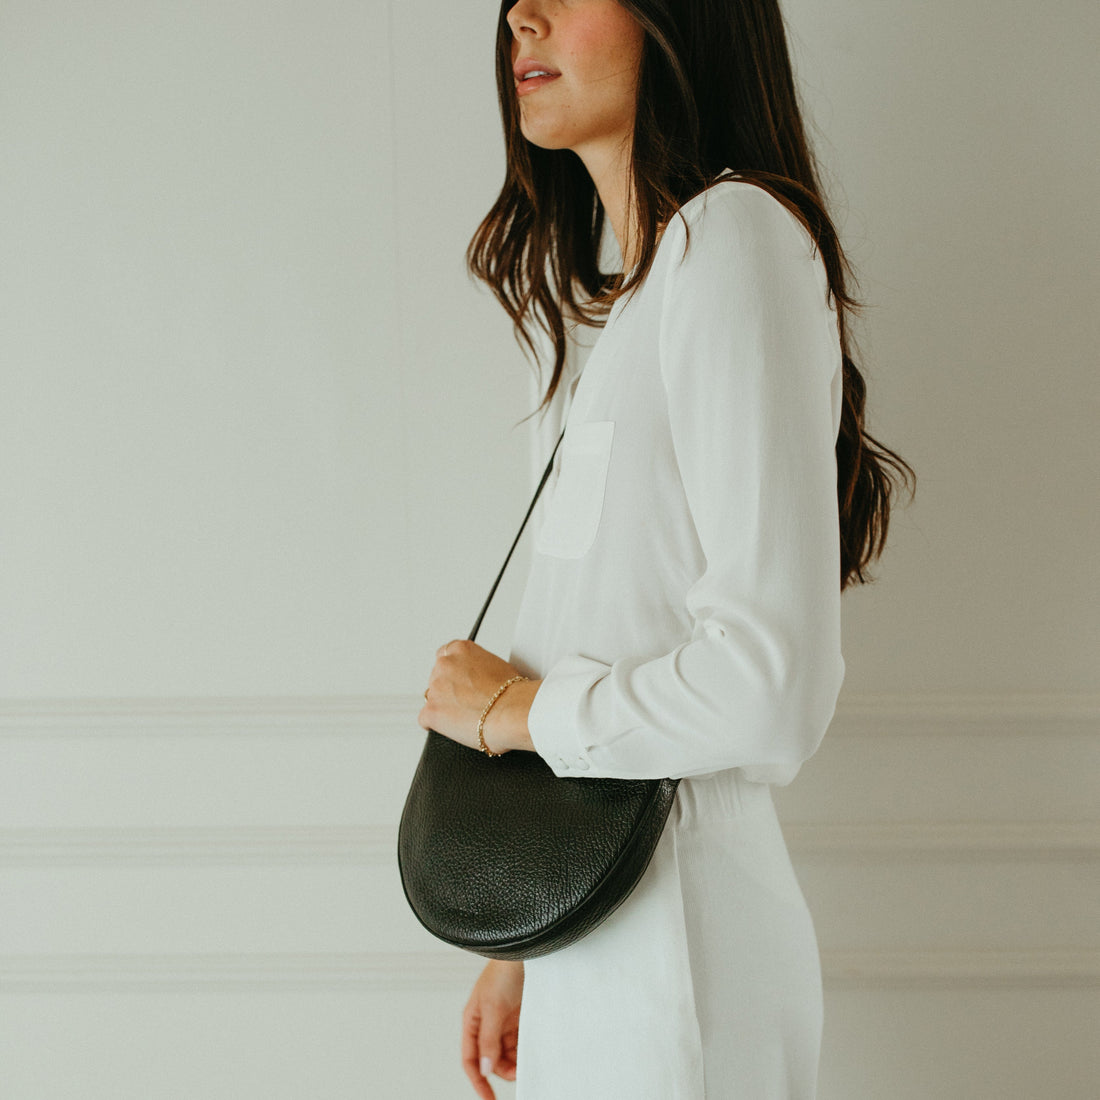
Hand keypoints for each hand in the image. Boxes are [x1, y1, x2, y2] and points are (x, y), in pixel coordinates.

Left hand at [419, 639, 539, 753]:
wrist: (512, 711)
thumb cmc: (512, 692)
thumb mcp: (497, 665)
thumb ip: (479, 668)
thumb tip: (478, 678)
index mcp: (460, 649)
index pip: (445, 655)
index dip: (454, 672)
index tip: (459, 680)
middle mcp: (444, 664)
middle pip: (437, 677)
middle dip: (448, 689)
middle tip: (466, 701)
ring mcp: (435, 688)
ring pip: (431, 698)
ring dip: (443, 706)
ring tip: (464, 716)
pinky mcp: (431, 711)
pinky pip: (425, 719)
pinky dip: (436, 725)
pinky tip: (451, 727)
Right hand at [461, 959, 523, 1097]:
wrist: (528, 950)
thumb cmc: (503, 970)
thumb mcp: (493, 1007)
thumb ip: (488, 1039)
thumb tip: (484, 1067)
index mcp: (473, 1020)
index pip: (470, 1058)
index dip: (477, 1080)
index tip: (489, 1099)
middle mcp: (487, 1022)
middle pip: (490, 1059)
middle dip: (502, 1070)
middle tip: (518, 1074)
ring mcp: (504, 1020)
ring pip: (507, 1052)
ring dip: (516, 1060)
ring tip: (528, 1062)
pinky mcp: (520, 1016)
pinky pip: (520, 1040)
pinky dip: (525, 1048)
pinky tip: (533, 1050)